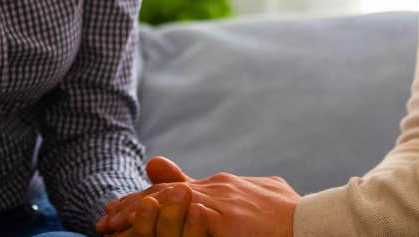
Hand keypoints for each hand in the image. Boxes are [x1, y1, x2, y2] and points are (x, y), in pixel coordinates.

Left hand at [98, 158, 299, 236]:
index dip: (143, 199)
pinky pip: (181, 219)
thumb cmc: (289, 214)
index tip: (119, 210)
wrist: (313, 221)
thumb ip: (229, 191)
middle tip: (105, 220)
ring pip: (164, 203)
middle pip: (160, 194)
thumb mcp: (258, 195)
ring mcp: (217, 200)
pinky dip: (157, 225)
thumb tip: (216, 188)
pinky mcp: (222, 216)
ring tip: (112, 226)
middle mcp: (214, 188)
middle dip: (130, 207)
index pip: (171, 189)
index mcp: (220, 185)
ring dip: (135, 214)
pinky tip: (139, 232)